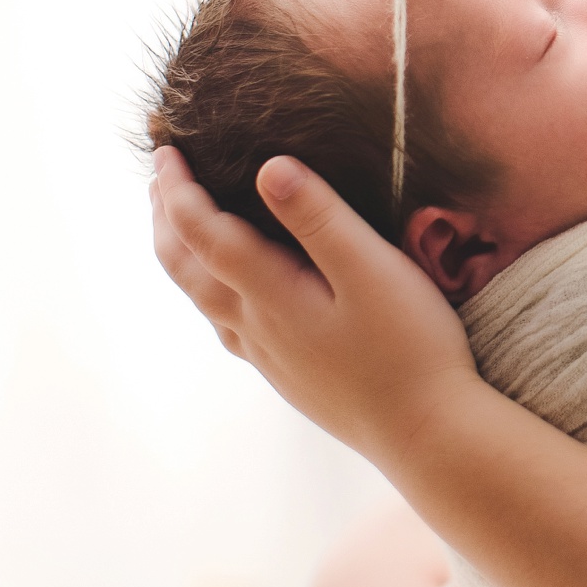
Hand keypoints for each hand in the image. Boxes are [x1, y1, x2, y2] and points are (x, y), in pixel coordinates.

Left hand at [150, 147, 482, 459]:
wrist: (426, 435)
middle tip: (160, 179)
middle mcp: (256, 329)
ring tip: (179, 226)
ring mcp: (270, 357)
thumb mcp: (371, 269)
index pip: (204, 234)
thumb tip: (267, 166)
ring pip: (204, 301)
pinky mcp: (290, 377)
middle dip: (166, 221)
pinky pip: (227, 327)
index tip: (167, 151)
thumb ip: (319, 217)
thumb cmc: (409, 348)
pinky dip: (211, 293)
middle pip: (187, 270)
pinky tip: (230, 296)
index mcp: (270, 295)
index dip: (178, 191)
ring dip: (183, 257)